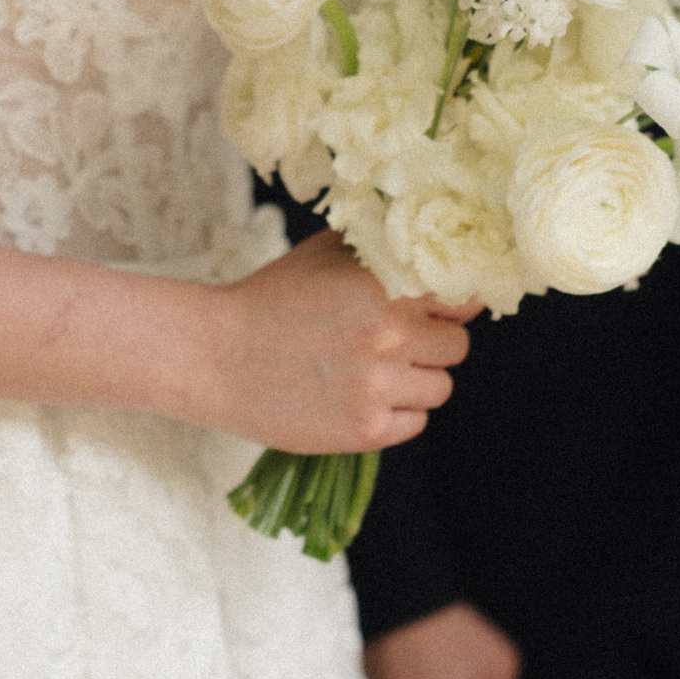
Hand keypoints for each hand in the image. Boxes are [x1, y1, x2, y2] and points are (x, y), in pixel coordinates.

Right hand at [202, 232, 474, 452]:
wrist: (214, 356)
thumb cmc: (272, 298)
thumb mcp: (326, 253)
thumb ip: (384, 248)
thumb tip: (439, 252)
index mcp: (386, 285)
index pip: (465, 298)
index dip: (452, 303)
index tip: (438, 309)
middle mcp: (391, 335)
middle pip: (457, 345)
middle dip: (431, 342)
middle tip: (393, 342)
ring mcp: (380, 386)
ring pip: (440, 387)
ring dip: (416, 380)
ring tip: (371, 370)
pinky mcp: (366, 430)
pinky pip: (415, 422)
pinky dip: (396, 412)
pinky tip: (359, 396)